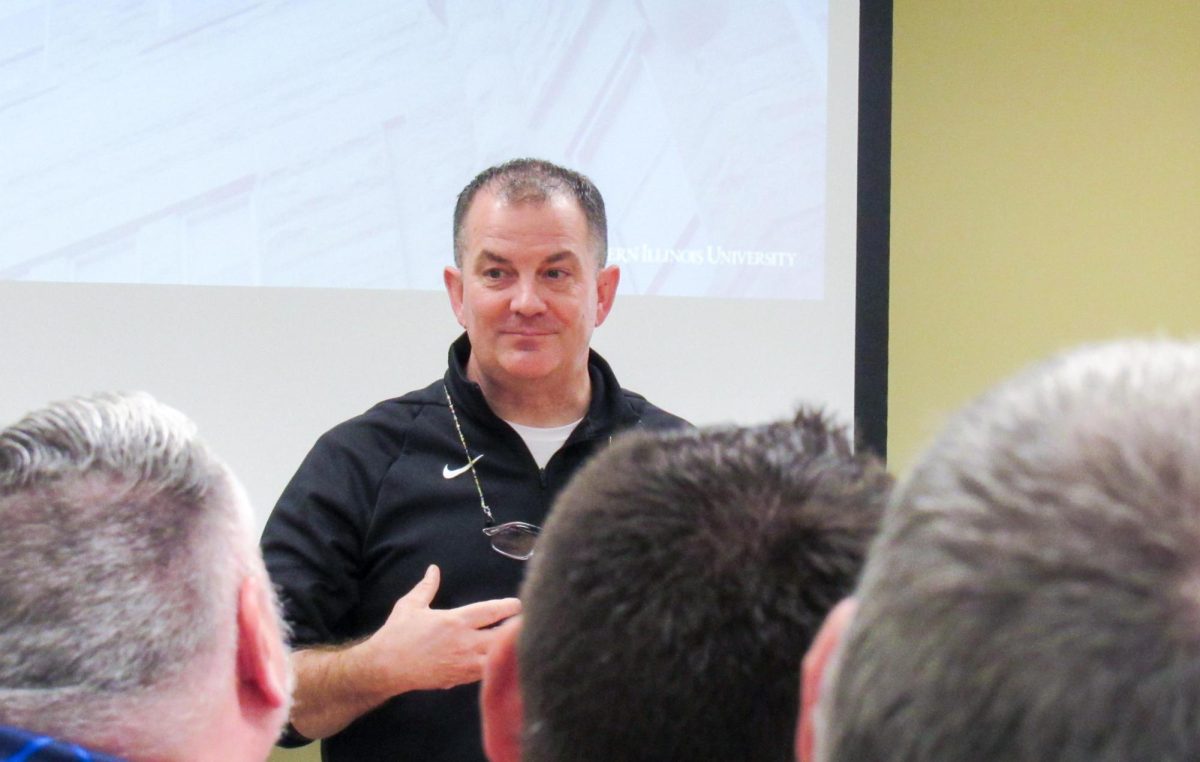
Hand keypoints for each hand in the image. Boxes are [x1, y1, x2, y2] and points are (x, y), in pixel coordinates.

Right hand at [361, 564, 521, 695]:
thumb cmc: (397, 634)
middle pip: (501, 638)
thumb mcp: (410, 605)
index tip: (519, 604)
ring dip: (509, 651)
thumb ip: (426, 587)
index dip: (508, 608)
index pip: (490, 612)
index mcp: (454, 622)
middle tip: (529, 624)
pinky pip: (485, 674)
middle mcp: (463, 643)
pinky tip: (503, 662)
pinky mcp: (459, 679)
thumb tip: (433, 569)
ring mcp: (463, 664)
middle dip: (516, 631)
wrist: (385, 668)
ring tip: (522, 643)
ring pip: (497, 659)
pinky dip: (496, 668)